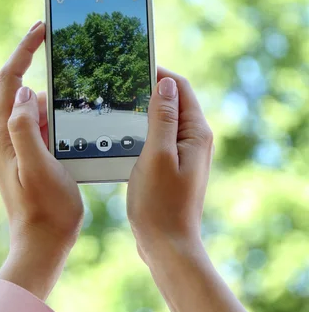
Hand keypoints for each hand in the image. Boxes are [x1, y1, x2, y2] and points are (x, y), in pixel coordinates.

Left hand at [0, 20, 83, 299]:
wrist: (43, 243)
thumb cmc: (45, 209)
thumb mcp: (37, 166)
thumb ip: (26, 128)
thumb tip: (27, 94)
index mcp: (4, 134)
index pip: (10, 80)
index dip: (24, 50)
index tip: (42, 28)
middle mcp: (6, 136)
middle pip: (20, 88)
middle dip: (39, 64)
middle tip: (64, 47)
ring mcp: (18, 146)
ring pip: (34, 107)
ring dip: (53, 90)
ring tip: (77, 78)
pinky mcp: (31, 156)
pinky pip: (43, 124)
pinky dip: (58, 112)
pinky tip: (77, 113)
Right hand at [127, 67, 213, 258]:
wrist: (166, 245)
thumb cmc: (160, 203)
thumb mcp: (158, 156)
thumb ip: (163, 118)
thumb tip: (166, 84)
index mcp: (196, 133)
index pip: (180, 88)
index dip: (159, 74)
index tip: (132, 66)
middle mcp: (194, 140)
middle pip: (173, 102)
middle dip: (149, 90)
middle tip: (119, 85)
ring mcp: (184, 154)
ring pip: (164, 120)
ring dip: (144, 111)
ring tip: (117, 105)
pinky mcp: (172, 166)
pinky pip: (158, 138)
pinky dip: (142, 131)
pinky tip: (122, 134)